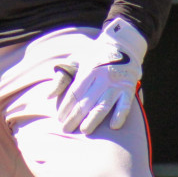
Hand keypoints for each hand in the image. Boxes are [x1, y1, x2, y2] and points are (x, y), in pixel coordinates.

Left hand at [50, 17, 147, 134]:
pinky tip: (114, 126)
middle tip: (66, 129)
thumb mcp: (75, 60)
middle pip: (86, 101)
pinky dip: (120, 115)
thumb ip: (61, 78)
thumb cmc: (93, 57)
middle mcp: (103, 76)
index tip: (59, 118)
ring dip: (94, 119)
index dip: (66, 106)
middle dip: (75, 116)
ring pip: (104, 105)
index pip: (75, 92)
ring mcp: (117, 83)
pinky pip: (126, 104)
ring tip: (84, 131)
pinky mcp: (129, 88)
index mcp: (89, 69)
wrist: (122, 45)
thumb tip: (48, 97)